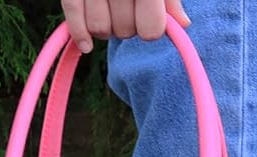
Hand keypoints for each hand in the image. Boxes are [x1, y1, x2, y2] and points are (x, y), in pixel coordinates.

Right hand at [60, 0, 190, 53]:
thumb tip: (183, 24)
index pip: (151, 30)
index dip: (151, 30)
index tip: (150, 20)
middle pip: (125, 31)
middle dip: (127, 26)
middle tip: (127, 10)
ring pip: (100, 29)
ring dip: (106, 28)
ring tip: (109, 12)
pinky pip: (73, 14)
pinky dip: (80, 34)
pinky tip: (86, 45)